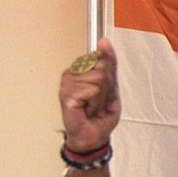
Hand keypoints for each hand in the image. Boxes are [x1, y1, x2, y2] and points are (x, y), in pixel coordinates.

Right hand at [59, 38, 120, 152]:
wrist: (93, 136)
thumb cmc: (100, 115)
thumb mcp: (111, 87)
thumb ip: (109, 64)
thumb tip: (105, 41)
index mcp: (79, 70)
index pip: (100, 58)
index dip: (109, 77)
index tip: (104, 91)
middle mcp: (71, 74)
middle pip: (102, 68)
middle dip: (108, 89)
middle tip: (99, 102)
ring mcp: (66, 84)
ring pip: (98, 79)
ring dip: (102, 98)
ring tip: (94, 107)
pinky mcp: (66, 94)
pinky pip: (92, 90)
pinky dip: (96, 103)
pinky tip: (88, 110)